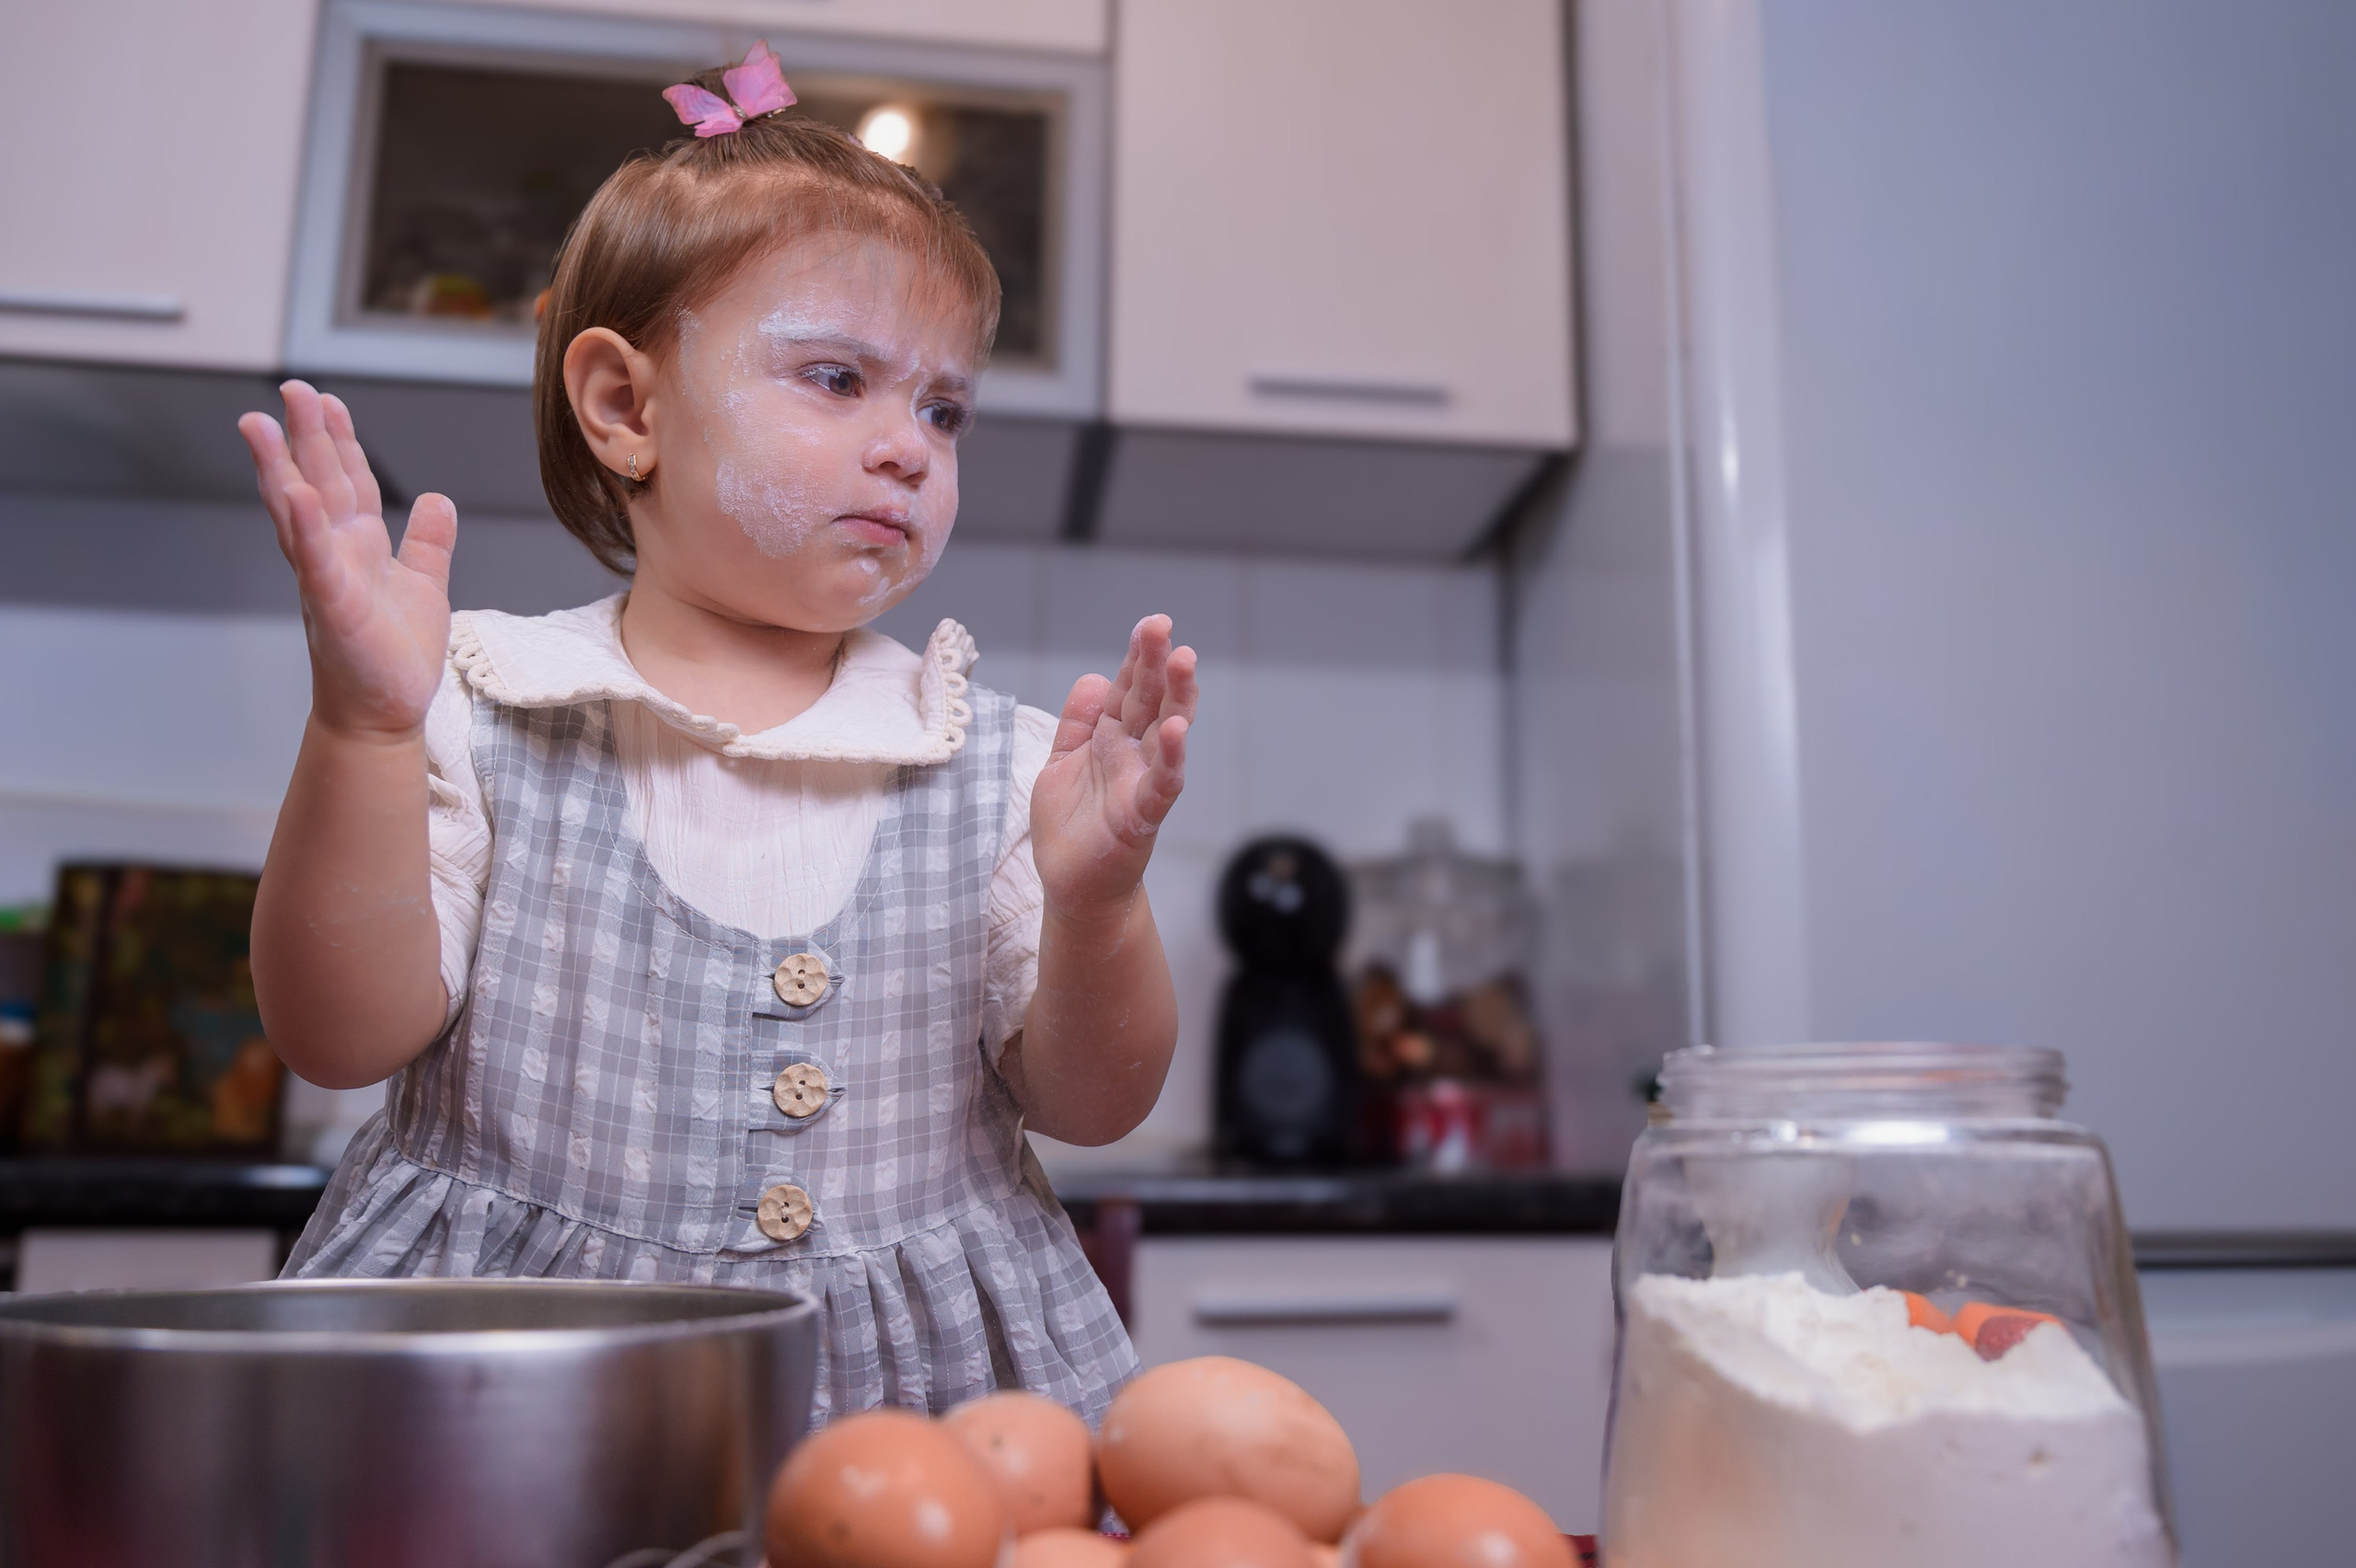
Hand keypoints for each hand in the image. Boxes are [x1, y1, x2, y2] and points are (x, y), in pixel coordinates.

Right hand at [238, 381, 455, 740]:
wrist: (385, 712)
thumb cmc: (395, 654)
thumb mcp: (424, 585)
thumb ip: (429, 542)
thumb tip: (439, 499)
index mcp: (358, 546)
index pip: (347, 480)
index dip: (337, 440)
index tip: (325, 399)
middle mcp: (335, 555)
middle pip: (318, 482)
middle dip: (305, 435)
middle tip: (291, 387)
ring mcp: (329, 579)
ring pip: (299, 514)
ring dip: (281, 469)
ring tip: (262, 425)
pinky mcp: (334, 609)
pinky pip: (317, 564)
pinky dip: (307, 529)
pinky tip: (298, 495)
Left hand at [1031, 615, 1198, 921]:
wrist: (1074, 889)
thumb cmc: (1072, 829)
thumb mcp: (1061, 764)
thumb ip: (1077, 723)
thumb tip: (1093, 677)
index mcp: (1112, 738)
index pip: (1128, 689)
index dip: (1138, 657)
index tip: (1151, 623)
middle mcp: (1132, 754)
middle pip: (1149, 700)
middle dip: (1156, 663)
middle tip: (1163, 627)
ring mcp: (1142, 781)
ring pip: (1166, 731)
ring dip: (1177, 696)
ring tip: (1183, 661)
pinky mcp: (1143, 815)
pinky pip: (1162, 782)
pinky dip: (1170, 756)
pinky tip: (1175, 730)